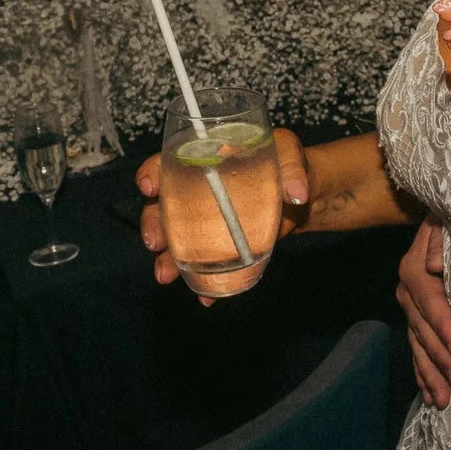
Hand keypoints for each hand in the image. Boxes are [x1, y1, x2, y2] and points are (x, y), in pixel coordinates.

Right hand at [135, 129, 310, 304]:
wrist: (301, 196)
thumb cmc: (287, 164)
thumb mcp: (289, 154)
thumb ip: (292, 168)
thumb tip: (297, 193)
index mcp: (204, 159)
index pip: (168, 161)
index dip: (153, 172)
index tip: (149, 187)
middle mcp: (195, 190)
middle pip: (163, 205)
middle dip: (153, 224)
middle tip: (155, 242)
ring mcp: (206, 219)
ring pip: (177, 237)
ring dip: (168, 257)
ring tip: (166, 274)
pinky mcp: (221, 244)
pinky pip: (206, 261)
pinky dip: (204, 280)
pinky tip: (206, 295)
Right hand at [397, 218, 450, 406]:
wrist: (444, 219)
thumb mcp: (448, 221)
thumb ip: (441, 240)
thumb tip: (433, 266)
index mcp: (413, 269)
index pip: (431, 303)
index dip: (444, 327)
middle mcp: (406, 291)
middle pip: (423, 330)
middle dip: (440, 359)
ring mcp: (409, 307)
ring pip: (418, 346)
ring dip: (430, 374)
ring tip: (443, 400)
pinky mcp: (415, 318)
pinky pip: (416, 349)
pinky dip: (422, 372)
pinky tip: (428, 393)